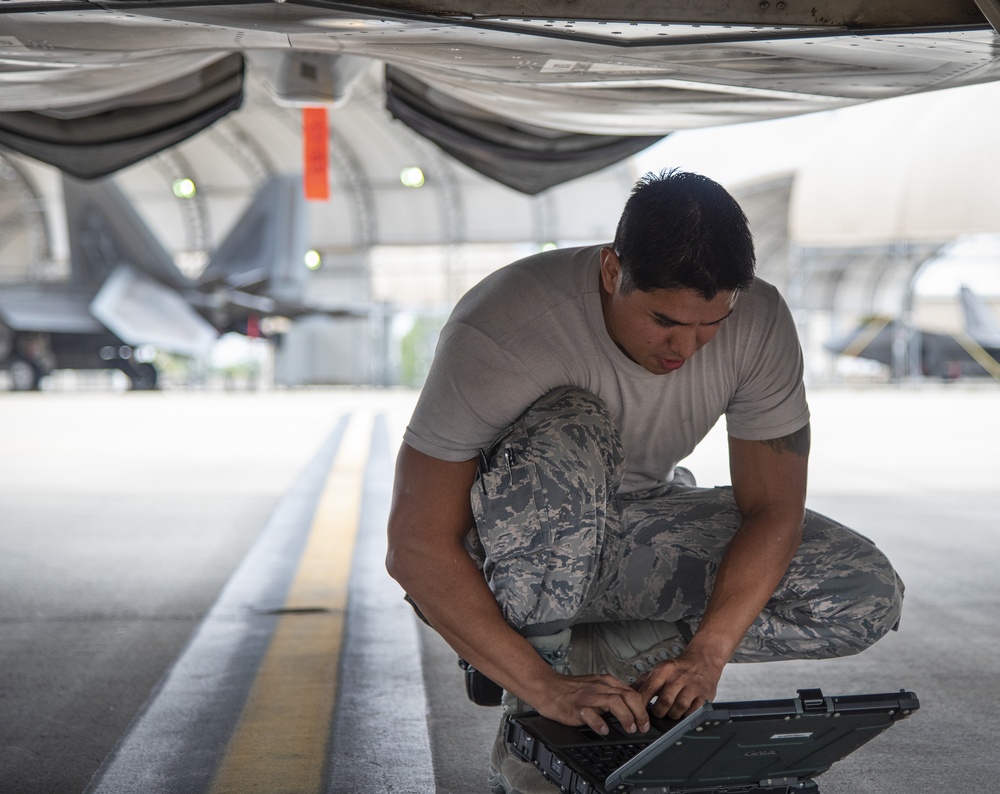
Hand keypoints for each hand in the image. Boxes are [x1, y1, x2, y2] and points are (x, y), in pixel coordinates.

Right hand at [530, 672, 650, 735]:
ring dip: (626, 717)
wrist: (547, 687)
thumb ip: (612, 693)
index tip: (646, 721)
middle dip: (640, 713)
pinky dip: (599, 723)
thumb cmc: (571, 690)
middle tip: (643, 727)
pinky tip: (603, 730)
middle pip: (628, 696)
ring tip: (630, 729)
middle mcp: (600, 687)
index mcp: (606, 682)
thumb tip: (631, 706)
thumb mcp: (596, 686)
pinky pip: (590, 714)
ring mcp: (588, 696)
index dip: (643, 708)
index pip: (632, 692)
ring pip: (614, 702)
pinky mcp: (576, 707)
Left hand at [634, 646, 725, 719]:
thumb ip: (642, 682)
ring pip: (679, 707)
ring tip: (669, 713)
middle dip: (658, 712)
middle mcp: (679, 677)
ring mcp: (693, 686)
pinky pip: (694, 711)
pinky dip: (686, 715)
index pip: (650, 688)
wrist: (702, 660)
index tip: (638, 712)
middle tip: (656, 714)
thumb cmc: (678, 668)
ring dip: (672, 715)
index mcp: (665, 669)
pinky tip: (683, 713)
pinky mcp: (705, 695)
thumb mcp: (659, 670)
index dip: (642, 703)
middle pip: (665, 700)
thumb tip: (624, 692)